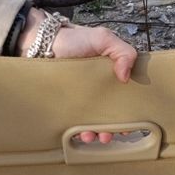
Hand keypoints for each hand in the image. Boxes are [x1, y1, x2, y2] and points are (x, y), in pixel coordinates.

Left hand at [17, 8, 137, 143]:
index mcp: (112, 80)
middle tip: (108, 135)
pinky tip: (80, 134)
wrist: (43, 43)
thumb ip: (123, 52)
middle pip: (110, 118)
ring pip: (93, 125)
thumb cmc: (74, 40)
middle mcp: (99, 94)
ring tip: (92, 136)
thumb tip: (125, 77)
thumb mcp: (103, 39)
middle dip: (112, 131)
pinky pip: (74, 125)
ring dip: (96, 134)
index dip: (130, 115)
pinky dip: (78, 133)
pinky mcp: (67, 108)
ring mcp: (82, 102)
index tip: (131, 125)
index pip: (125, 101)